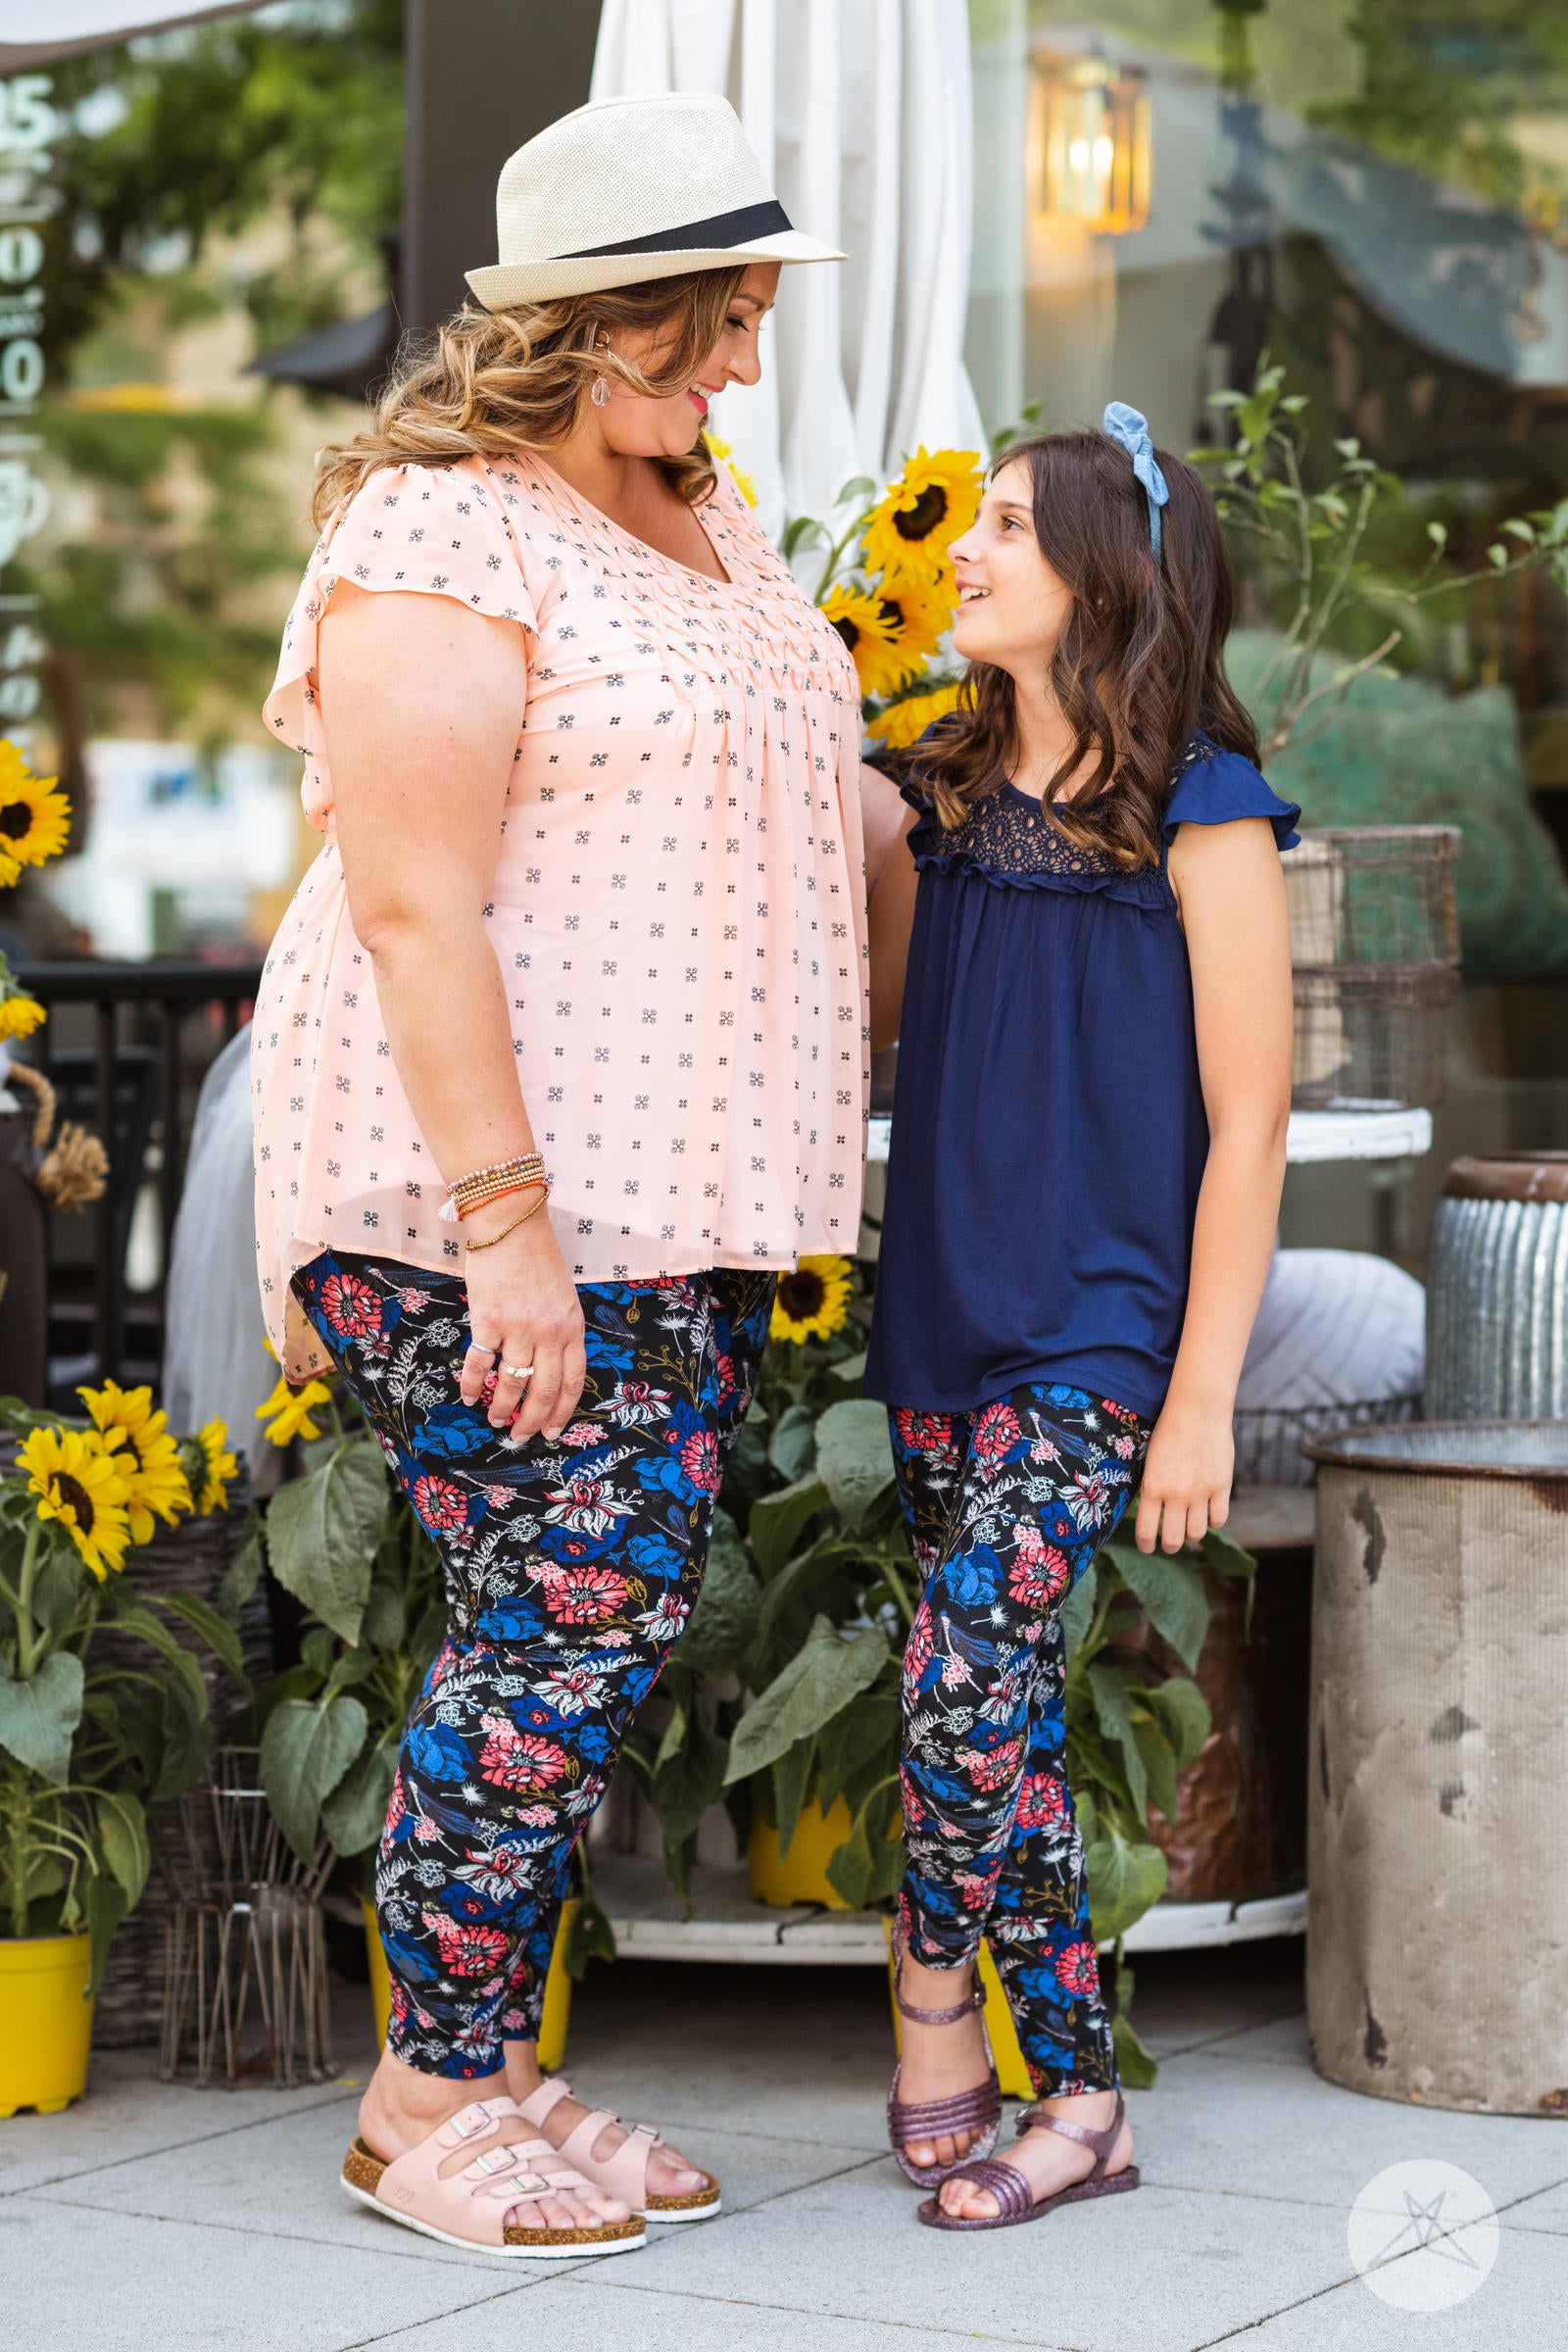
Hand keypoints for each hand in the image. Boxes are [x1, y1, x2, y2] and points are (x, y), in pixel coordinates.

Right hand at [458, 1193, 585, 1443]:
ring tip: (495, 1421)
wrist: (510, 1225)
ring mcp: (518, 1329)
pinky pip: (479, 1363)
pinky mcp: (487, 1321)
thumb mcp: (565, 1296)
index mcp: (572, 1327)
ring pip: (512, 1383)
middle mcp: (549, 1333)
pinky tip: (467, 1395)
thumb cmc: (538, 1257)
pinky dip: (472, 1383)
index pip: (573, 1381)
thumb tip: (548, 1365)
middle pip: (544, 1390)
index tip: (552, 1430)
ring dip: (502, 1408)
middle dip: (532, 1420)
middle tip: (521, 1437)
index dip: (562, 1411)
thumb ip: (561, 1330)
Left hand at [1133, 1395, 1233, 1554]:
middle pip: (1173, 1540)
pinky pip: (1219, 1519)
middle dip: (1170, 1546)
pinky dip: (1214, 1521)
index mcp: (1152, 1488)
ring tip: (1189, 1527)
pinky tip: (1209, 1514)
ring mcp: (1201, 1492)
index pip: (1146, 1532)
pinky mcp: (1222, 1487)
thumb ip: (1151, 1488)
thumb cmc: (1168, 1431)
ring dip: (1192, 1534)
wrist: (1197, 1410)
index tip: (1147, 1548)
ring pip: (1197, 1534)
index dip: (1146, 1546)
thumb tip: (1150, 1513)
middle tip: (1170, 1543)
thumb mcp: (1150, 1461)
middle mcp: (1176, 1495)